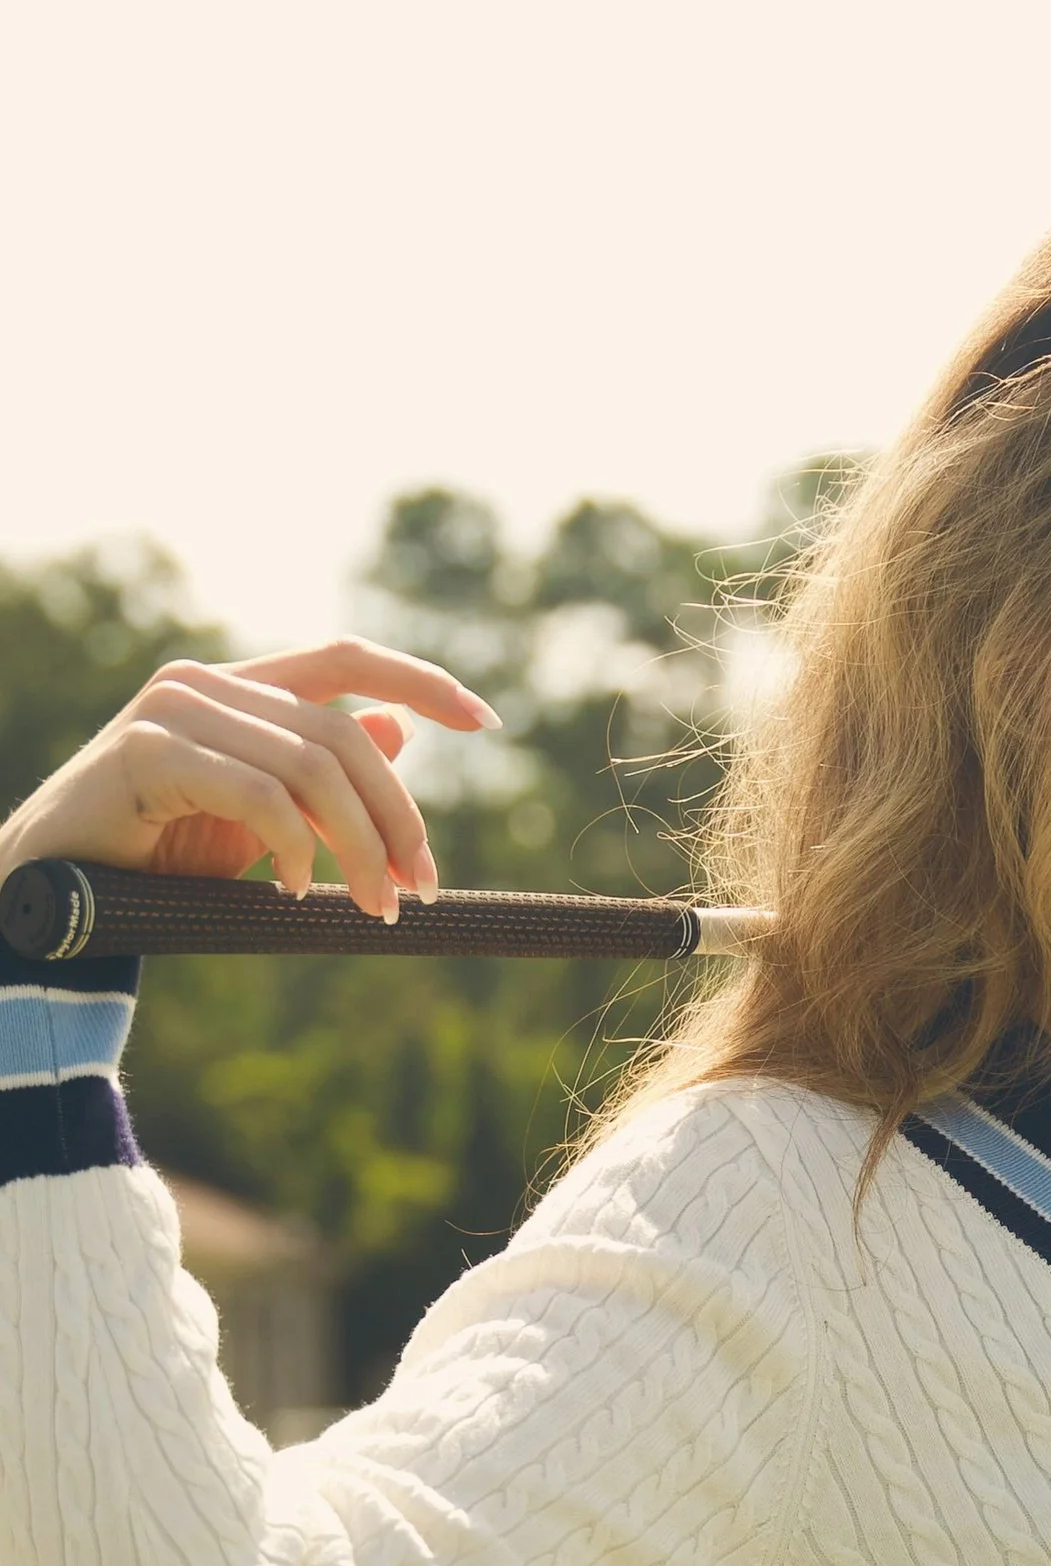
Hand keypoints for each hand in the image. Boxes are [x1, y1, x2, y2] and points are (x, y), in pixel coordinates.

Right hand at [0, 638, 499, 922]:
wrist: (48, 892)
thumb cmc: (151, 857)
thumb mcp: (254, 818)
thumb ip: (316, 775)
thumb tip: (397, 731)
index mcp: (237, 689)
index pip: (344, 659)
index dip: (421, 681)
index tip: (488, 721)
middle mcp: (205, 684)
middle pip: (343, 732)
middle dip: (398, 816)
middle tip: (422, 888)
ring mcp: (172, 710)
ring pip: (311, 766)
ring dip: (359, 847)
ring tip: (372, 906)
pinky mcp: (147, 751)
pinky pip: (259, 794)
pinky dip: (292, 847)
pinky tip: (292, 890)